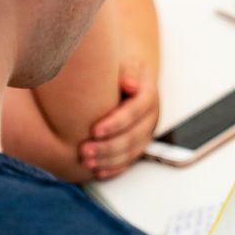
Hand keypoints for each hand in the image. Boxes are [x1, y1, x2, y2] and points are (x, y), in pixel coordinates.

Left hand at [79, 60, 159, 178]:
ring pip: (132, 151)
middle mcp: (151, 116)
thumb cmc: (120, 70)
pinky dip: (115, 168)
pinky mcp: (139, 143)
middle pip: (133, 136)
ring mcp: (146, 132)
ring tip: (87, 162)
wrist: (127, 78)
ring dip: (109, 160)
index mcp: (148, 95)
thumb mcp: (124, 63)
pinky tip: (99, 172)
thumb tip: (128, 85)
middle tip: (84, 150)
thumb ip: (126, 70)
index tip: (94, 130)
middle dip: (108, 146)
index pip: (135, 111)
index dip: (116, 123)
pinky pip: (130, 160)